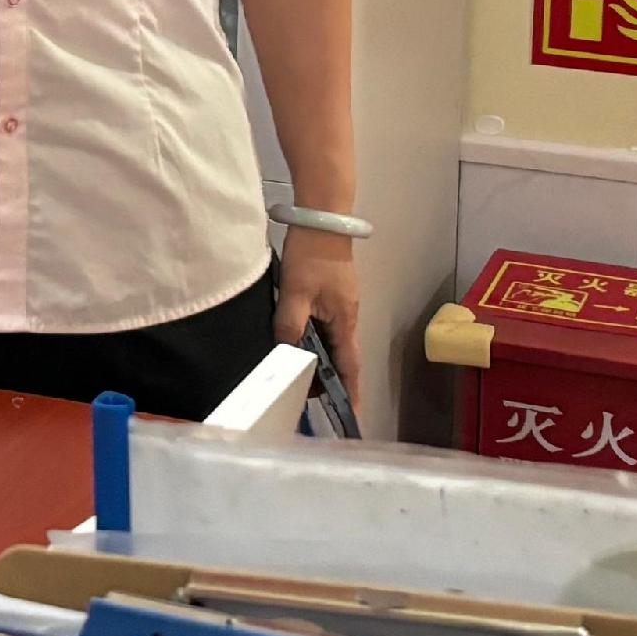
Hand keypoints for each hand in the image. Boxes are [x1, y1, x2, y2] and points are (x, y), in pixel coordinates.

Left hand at [274, 229, 361, 415]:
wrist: (323, 219)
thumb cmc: (312, 256)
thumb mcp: (295, 293)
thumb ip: (289, 325)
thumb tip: (284, 353)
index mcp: (344, 322)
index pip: (349, 367)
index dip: (350, 393)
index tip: (352, 416)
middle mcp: (348, 317)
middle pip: (341, 357)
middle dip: (330, 381)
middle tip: (309, 400)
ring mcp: (341, 304)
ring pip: (332, 341)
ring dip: (321, 360)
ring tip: (300, 376)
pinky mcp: (333, 294)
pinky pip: (326, 326)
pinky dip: (315, 341)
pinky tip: (298, 342)